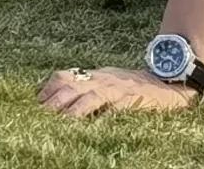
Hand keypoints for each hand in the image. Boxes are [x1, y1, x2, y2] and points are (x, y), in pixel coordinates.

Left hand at [38, 68, 198, 117]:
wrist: (167, 81)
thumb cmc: (134, 85)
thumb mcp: (107, 81)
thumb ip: (87, 87)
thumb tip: (61, 98)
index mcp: (95, 75)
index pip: (65, 76)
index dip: (49, 88)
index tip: (36, 101)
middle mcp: (103, 79)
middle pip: (72, 85)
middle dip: (54, 101)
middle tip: (40, 116)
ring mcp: (118, 89)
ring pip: (91, 96)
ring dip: (73, 110)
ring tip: (61, 122)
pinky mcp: (133, 100)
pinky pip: (116, 108)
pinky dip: (104, 117)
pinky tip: (93, 127)